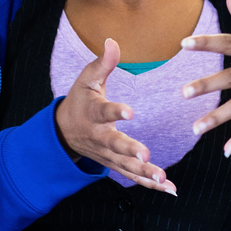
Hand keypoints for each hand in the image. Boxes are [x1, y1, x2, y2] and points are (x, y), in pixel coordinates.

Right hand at [55, 38, 176, 194]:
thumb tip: (113, 41)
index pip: (104, 111)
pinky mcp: (114, 164)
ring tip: (163, 178)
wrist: (62, 132)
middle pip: (116, 144)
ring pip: (125, 166)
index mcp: (93, 112)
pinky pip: (132, 176)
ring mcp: (107, 154)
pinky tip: (169, 189)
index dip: (116, 111)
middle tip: (146, 155)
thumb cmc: (79, 101)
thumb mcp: (87, 79)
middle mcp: (100, 136)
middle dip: (130, 151)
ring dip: (144, 173)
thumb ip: (103, 63)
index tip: (130, 112)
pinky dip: (150, 185)